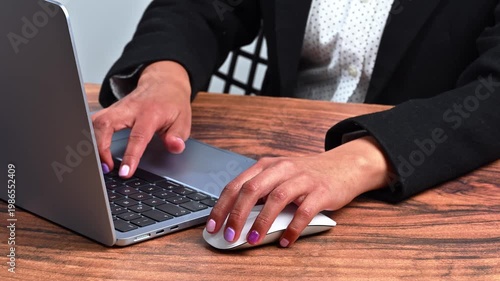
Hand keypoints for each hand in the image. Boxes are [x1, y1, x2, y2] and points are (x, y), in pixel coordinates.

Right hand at [92, 61, 191, 176]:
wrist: (164, 82)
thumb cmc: (172, 104)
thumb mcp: (183, 120)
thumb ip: (178, 136)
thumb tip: (175, 147)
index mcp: (150, 113)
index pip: (138, 136)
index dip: (131, 156)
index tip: (125, 172)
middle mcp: (130, 108)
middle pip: (106, 123)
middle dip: (100, 148)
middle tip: (106, 168)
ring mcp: (117, 108)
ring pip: (95, 121)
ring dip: (93, 143)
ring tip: (100, 163)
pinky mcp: (110, 110)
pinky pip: (95, 121)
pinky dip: (91, 136)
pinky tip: (94, 151)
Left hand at [205, 136, 391, 246]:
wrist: (343, 165)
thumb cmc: (306, 175)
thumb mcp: (280, 176)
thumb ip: (260, 191)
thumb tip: (235, 218)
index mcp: (267, 165)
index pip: (238, 184)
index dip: (222, 205)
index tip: (213, 225)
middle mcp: (283, 168)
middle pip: (253, 189)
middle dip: (236, 214)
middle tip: (229, 236)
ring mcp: (303, 178)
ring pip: (277, 198)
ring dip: (262, 221)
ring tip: (253, 240)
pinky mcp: (322, 191)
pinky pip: (304, 211)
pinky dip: (293, 228)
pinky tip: (286, 241)